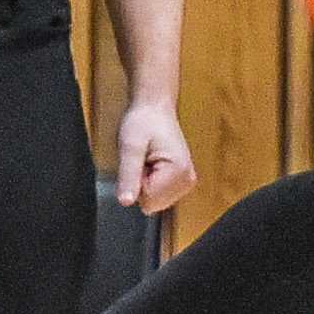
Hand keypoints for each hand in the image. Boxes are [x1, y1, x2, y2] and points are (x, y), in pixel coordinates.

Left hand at [113, 95, 196, 214]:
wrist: (154, 109)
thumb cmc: (143, 122)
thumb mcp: (130, 147)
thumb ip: (129, 176)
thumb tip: (125, 202)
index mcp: (179, 171)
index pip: (148, 201)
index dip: (136, 184)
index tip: (140, 162)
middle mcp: (188, 179)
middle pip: (153, 204)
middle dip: (142, 185)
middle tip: (143, 161)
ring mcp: (187, 181)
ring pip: (155, 201)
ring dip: (146, 184)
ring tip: (147, 161)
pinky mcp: (182, 180)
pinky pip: (159, 195)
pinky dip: (151, 182)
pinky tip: (152, 164)